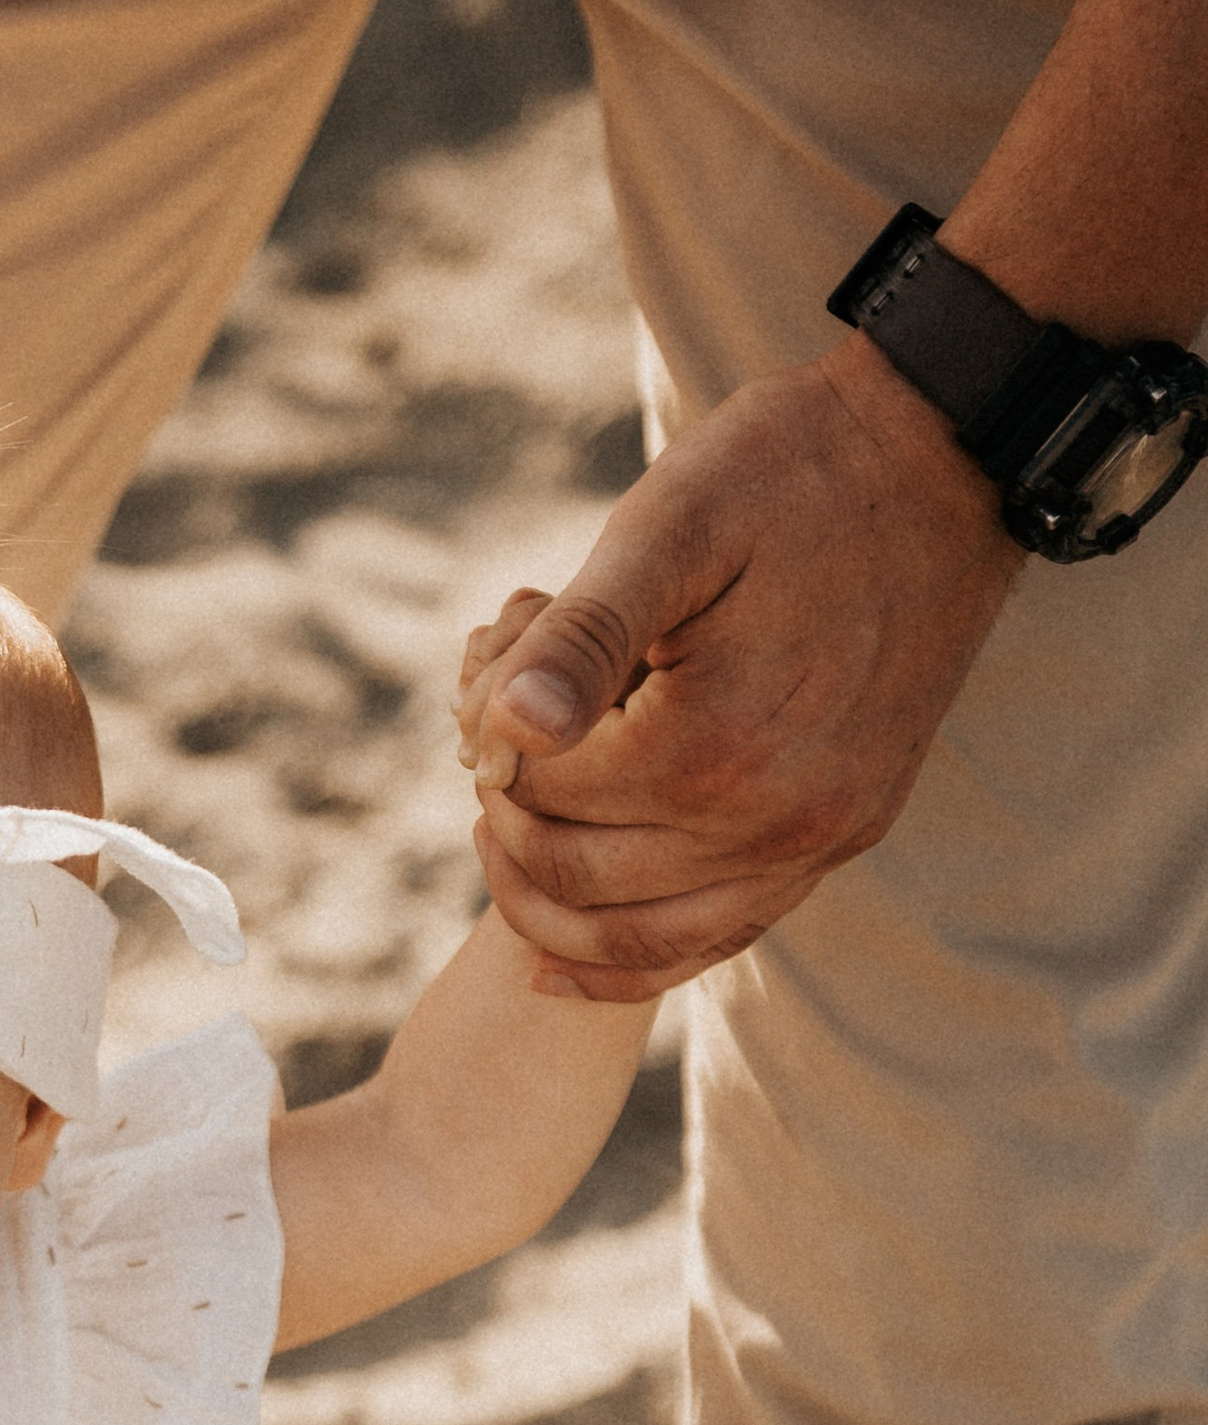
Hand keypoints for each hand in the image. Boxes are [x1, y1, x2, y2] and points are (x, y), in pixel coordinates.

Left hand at [454, 341, 1024, 1000]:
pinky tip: (559, 958)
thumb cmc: (788, 477)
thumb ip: (581, 635)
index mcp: (714, 743)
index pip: (545, 795)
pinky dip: (630, 959)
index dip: (489, 748)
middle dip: (510, 820)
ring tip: (507, 832)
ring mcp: (817, 842)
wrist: (939, 465)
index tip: (484, 683)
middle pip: (579, 874)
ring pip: (642, 939)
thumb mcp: (670, 525)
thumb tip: (501, 728)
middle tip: (488, 750)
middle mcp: (773, 820)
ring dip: (549, 903)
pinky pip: (719, 939)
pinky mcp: (842, 839)